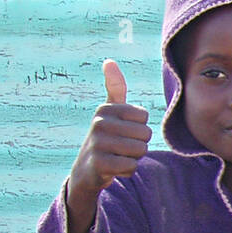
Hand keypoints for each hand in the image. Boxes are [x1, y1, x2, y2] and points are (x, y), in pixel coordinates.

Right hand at [67, 60, 151, 210]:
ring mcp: (98, 143)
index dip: (139, 128)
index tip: (124, 132)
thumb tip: (110, 61)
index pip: (144, 116)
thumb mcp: (109, 111)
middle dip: (139, 144)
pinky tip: (115, 168)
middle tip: (121, 147)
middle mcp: (99, 123)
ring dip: (134, 158)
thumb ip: (115, 88)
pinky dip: (128, 171)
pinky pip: (132, 166)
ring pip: (140, 150)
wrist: (86, 169)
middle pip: (145, 134)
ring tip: (118, 156)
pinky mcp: (100, 164)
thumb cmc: (105, 137)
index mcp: (105, 109)